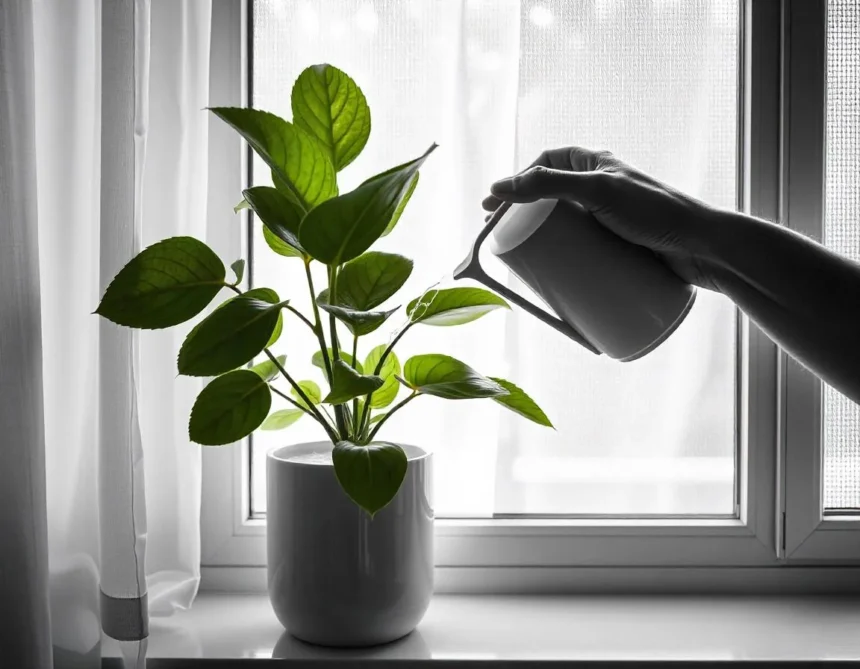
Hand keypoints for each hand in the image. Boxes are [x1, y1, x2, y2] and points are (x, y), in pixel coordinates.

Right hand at [483, 147, 724, 289]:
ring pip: (567, 226)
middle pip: (551, 198)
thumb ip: (548, 185)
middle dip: (525, 218)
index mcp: (595, 164)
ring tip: (524, 261)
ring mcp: (611, 217)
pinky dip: (565, 258)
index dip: (516, 184)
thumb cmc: (656, 212)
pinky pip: (584, 249)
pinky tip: (553, 272)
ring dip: (544, 240)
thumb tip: (499, 188)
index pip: (544, 165)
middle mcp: (602, 186)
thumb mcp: (597, 192)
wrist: (704, 248)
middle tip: (504, 241)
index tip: (493, 207)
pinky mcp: (620, 244)